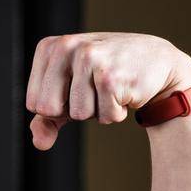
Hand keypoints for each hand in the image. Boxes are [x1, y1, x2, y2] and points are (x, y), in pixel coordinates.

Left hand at [24, 33, 190, 150]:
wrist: (157, 61)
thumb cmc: (105, 78)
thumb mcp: (69, 93)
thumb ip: (47, 120)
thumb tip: (40, 143)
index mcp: (49, 48)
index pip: (33, 103)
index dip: (57, 107)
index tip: (76, 88)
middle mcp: (65, 47)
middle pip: (49, 110)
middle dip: (73, 111)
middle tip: (93, 89)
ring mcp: (88, 58)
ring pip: (77, 115)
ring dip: (97, 111)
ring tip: (110, 88)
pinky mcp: (110, 76)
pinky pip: (103, 116)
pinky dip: (115, 112)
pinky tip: (124, 90)